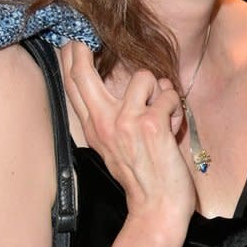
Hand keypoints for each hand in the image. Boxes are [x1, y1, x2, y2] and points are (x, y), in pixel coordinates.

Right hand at [61, 41, 194, 246]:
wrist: (157, 204)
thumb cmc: (141, 172)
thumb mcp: (113, 145)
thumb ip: (110, 117)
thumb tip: (116, 87)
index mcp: (95, 128)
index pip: (74, 89)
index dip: (70, 62)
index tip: (71, 43)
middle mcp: (105, 123)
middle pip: (83, 76)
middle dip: (82, 53)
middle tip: (86, 42)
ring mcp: (127, 122)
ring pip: (143, 77)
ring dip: (159, 90)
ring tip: (161, 110)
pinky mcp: (151, 125)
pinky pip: (168, 94)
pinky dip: (176, 107)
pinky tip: (173, 126)